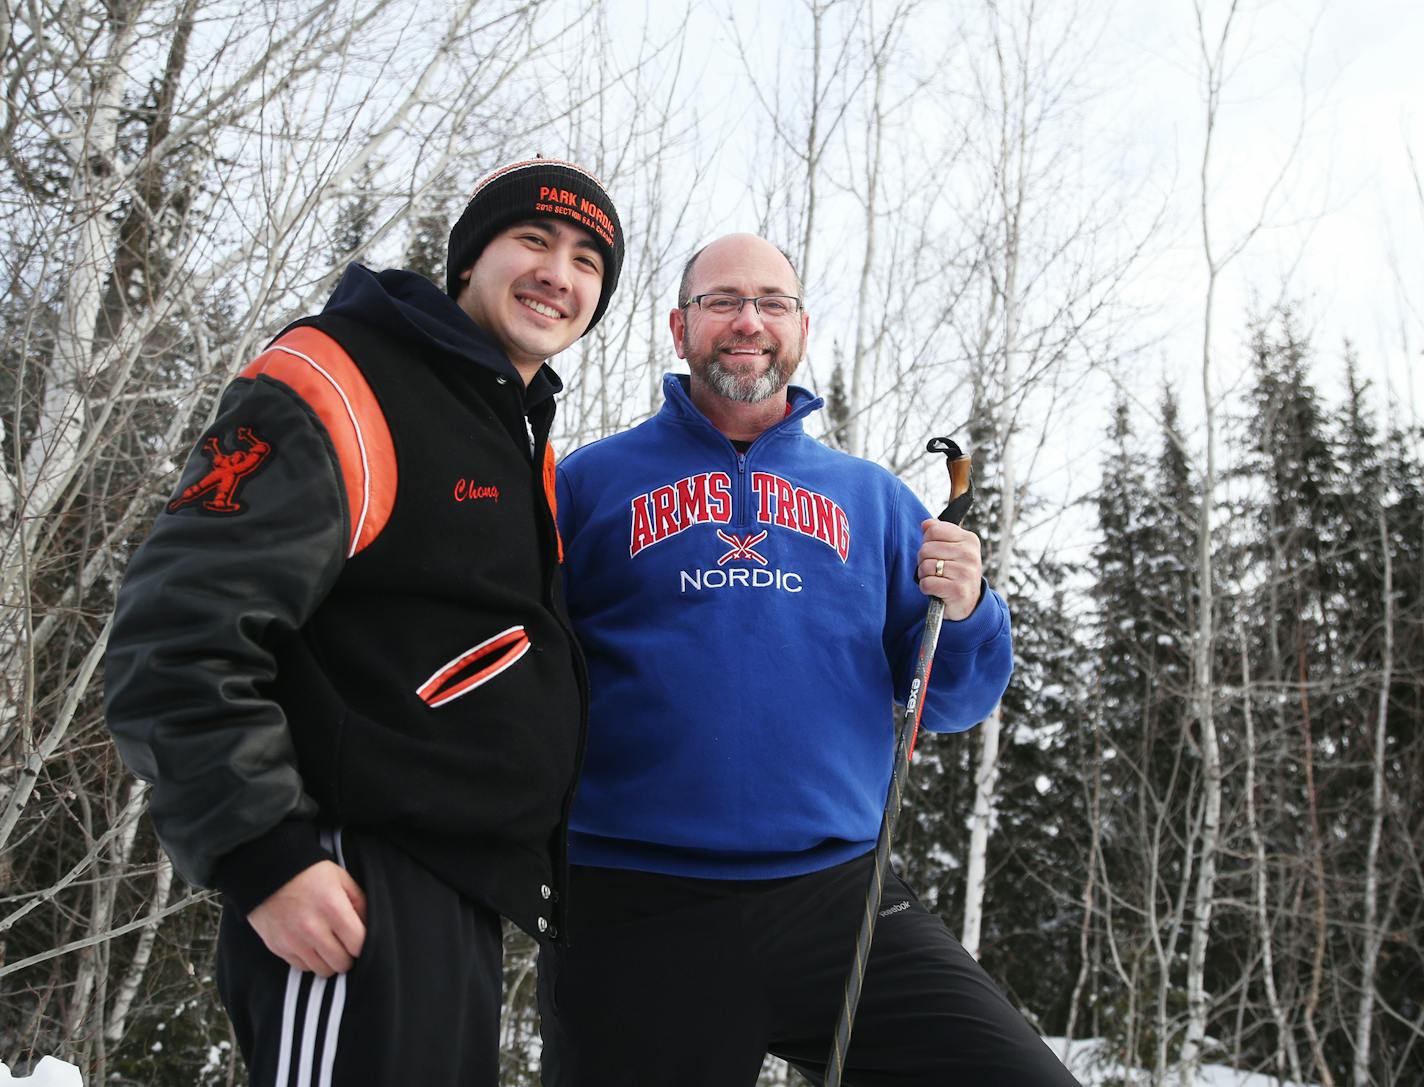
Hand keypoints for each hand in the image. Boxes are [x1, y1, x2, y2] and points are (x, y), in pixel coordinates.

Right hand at [247, 860, 367, 976]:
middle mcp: (313, 928)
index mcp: (333, 908)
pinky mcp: (278, 947)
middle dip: (348, 956)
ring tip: (328, 946)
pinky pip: (302, 967)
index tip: (359, 939)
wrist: (267, 870)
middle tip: (345, 945)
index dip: (363, 945)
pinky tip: (310, 945)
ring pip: (322, 970)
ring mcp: (293, 940)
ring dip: (329, 961)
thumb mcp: (341, 878)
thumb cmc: (309, 872)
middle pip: (341, 963)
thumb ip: (359, 902)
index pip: (358, 944)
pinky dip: (310, 961)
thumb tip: (368, 926)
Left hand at [917, 518, 982, 620]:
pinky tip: (936, 590)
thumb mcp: (951, 549)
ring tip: (936, 579)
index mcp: (969, 540)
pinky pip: (927, 583)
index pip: (933, 530)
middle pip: (926, 549)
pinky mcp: (958, 590)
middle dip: (923, 560)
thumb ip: (938, 533)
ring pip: (925, 566)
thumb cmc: (955, 572)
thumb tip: (926, 524)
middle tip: (935, 569)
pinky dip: (926, 588)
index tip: (936, 552)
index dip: (927, 542)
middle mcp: (970, 554)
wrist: (967, 602)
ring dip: (924, 575)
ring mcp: (966, 573)